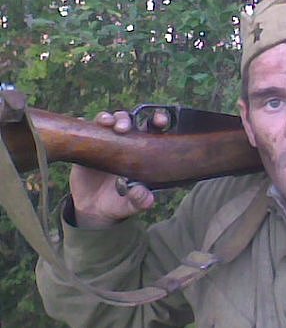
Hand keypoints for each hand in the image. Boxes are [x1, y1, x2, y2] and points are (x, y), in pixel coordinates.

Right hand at [70, 110, 168, 228]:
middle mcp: (124, 142)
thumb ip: (141, 200)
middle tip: (123, 128)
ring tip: (106, 124)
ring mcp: (105, 142)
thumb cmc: (120, 202)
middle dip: (126, 119)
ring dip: (107, 117)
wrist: (94, 210)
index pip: (152, 129)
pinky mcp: (86, 146)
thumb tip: (146, 198)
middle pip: (128, 120)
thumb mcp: (132, 204)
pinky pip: (85, 129)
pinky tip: (84, 122)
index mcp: (142, 150)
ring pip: (107, 121)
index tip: (160, 121)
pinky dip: (84, 123)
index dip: (158, 120)